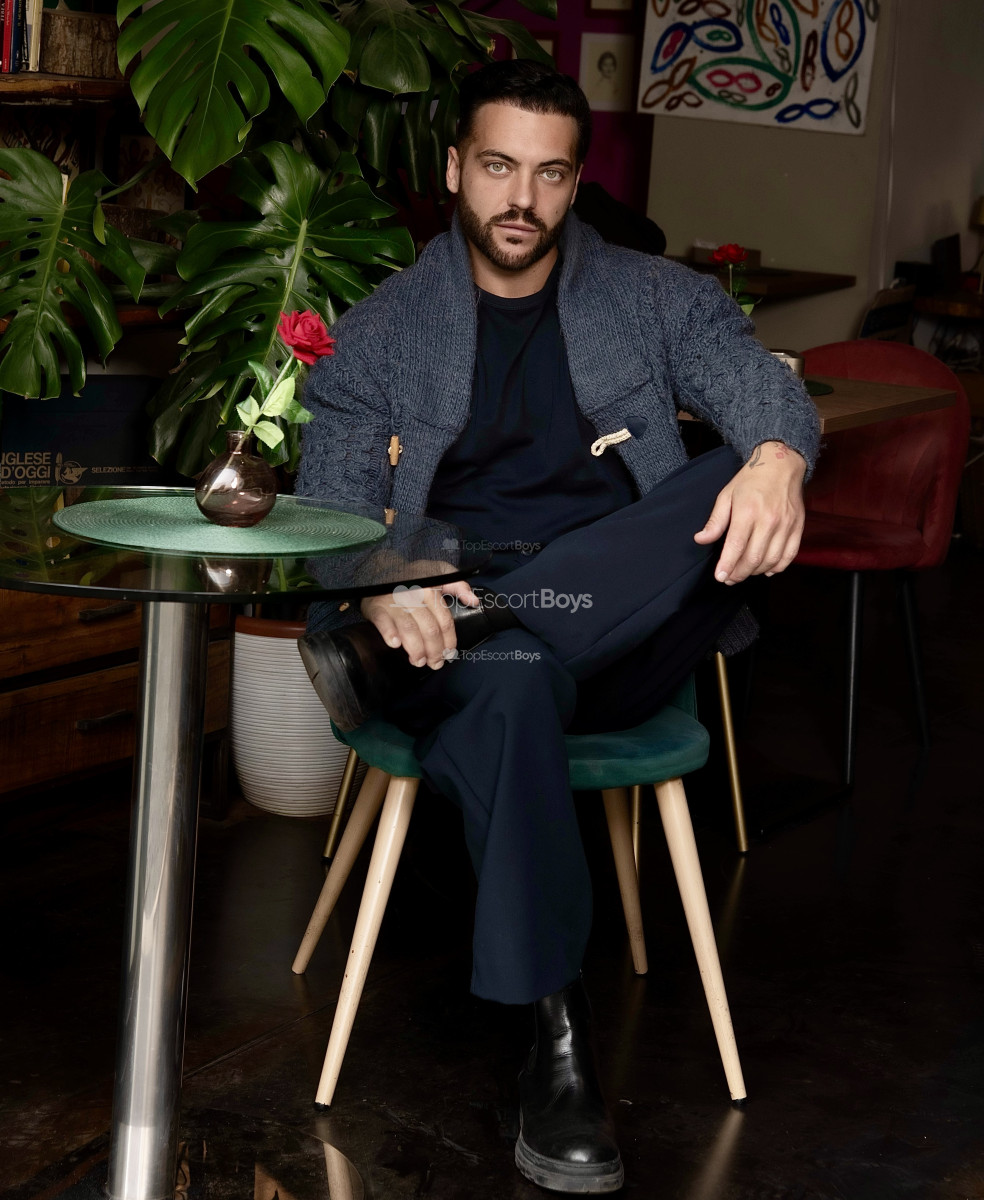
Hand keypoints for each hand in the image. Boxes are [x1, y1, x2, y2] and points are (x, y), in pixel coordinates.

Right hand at [360, 572, 479, 668]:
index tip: (449, 654)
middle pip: (429, 629)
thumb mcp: (439, 572)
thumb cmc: (413, 575)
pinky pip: (383, 622)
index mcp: (431, 590)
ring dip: (416, 649)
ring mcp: (394, 602)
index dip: (449, 641)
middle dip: (434, 651)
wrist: (381, 570)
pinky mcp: (377, 607)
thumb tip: (474, 601)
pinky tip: (395, 644)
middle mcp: (414, 596)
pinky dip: (389, 634)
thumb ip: (459, 585)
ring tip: (418, 661)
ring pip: (409, 629)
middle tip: (434, 663)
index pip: (445, 621)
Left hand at [694, 441, 806, 583]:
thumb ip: (715, 521)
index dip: (727, 566)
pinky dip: (777, 567)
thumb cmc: (750, 480)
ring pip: (771, 560)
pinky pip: (789, 555)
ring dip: (756, 572)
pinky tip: (765, 569)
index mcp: (747, 512)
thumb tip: (700, 539)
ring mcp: (786, 525)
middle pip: (753, 559)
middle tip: (729, 578)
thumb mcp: (726, 495)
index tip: (720, 577)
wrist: (781, 464)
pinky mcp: (798, 527)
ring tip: (744, 572)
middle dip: (738, 574)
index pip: (736, 547)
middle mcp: (769, 521)